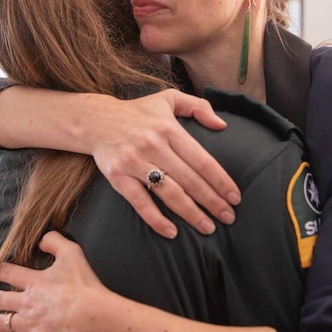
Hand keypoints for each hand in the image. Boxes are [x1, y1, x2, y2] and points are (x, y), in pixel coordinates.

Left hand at [0, 232, 103, 331]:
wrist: (91, 317)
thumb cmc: (84, 285)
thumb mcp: (72, 253)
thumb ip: (55, 241)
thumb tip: (41, 238)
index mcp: (34, 282)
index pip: (10, 273)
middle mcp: (27, 304)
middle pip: (2, 299)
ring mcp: (30, 326)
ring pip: (4, 324)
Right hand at [89, 90, 240, 237]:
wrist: (95, 120)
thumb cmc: (138, 112)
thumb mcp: (168, 99)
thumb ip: (198, 106)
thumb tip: (223, 125)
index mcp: (168, 129)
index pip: (201, 159)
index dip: (220, 180)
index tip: (235, 196)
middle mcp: (152, 146)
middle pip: (189, 180)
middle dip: (212, 201)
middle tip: (229, 217)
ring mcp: (134, 162)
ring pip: (169, 193)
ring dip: (191, 213)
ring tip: (208, 228)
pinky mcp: (117, 177)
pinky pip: (140, 202)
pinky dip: (156, 219)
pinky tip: (172, 232)